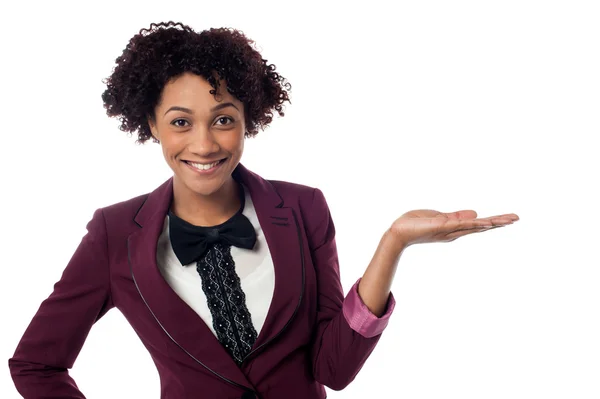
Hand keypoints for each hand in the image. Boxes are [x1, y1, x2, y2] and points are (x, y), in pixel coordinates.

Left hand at [387, 209, 518, 248]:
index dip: (493, 221)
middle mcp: (454, 232)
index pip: (477, 224)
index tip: (509, 218)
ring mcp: (449, 230)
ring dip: (491, 222)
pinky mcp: (441, 226)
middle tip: (516, 218)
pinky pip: (460, 224)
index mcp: (454, 228)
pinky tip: (485, 220)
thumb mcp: (438, 217)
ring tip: (508, 219)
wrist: (398, 232)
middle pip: (480, 226)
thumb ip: (455, 216)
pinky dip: (473, 222)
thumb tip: (475, 213)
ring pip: (474, 226)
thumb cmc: (414, 224)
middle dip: (498, 222)